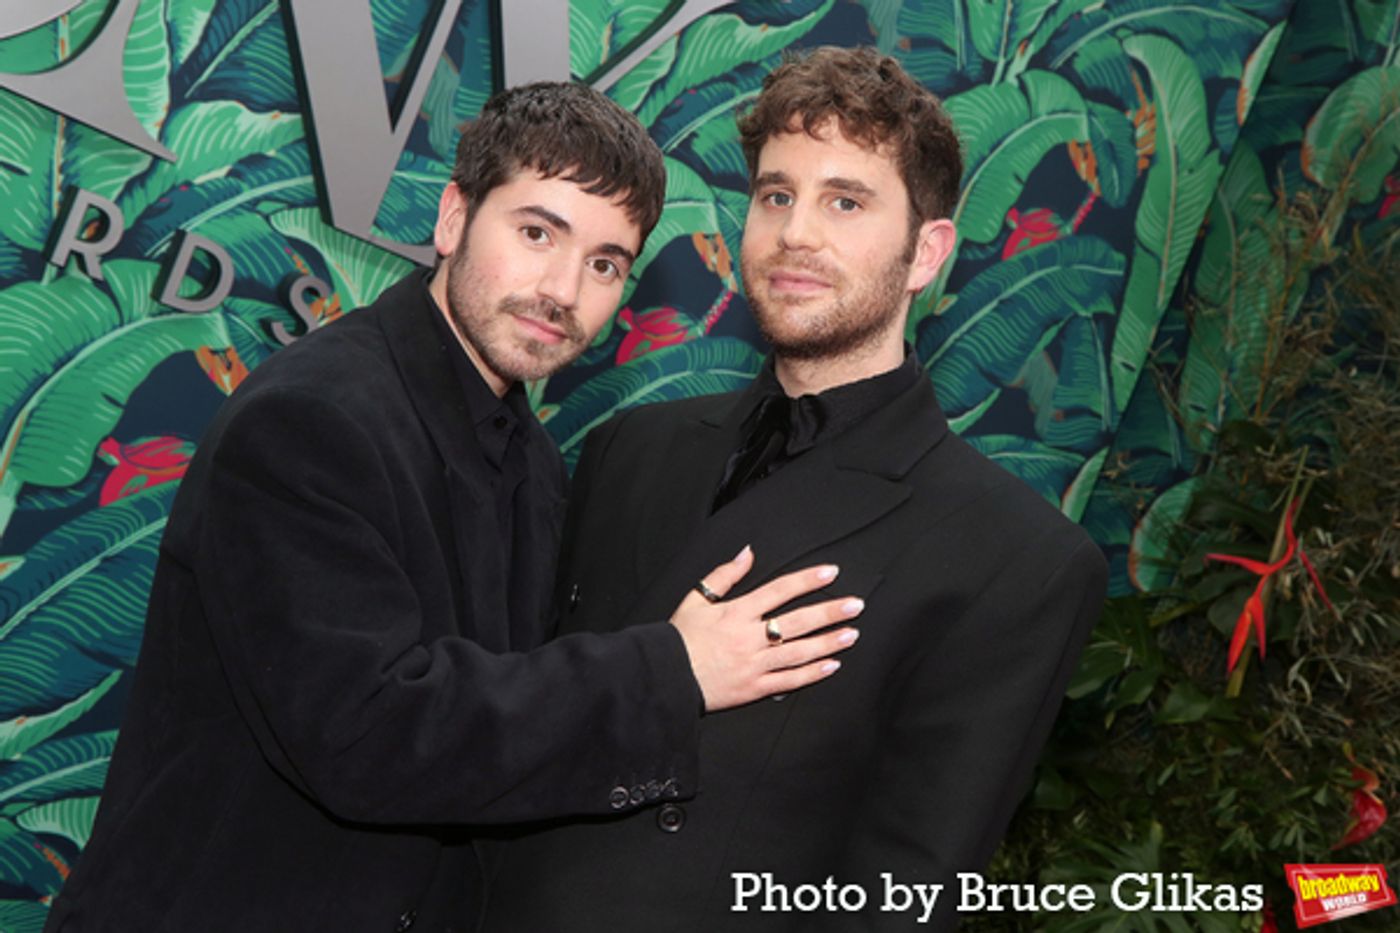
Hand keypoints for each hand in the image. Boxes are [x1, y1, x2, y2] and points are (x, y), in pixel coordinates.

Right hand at [669, 546, 862, 710]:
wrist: (665, 678)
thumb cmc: (679, 639)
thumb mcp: (695, 600)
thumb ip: (723, 575)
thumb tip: (747, 552)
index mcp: (737, 612)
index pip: (779, 590)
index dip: (807, 580)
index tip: (831, 573)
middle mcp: (749, 637)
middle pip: (798, 621)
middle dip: (830, 612)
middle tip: (856, 605)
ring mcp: (754, 664)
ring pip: (799, 652)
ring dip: (829, 642)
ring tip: (852, 634)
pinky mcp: (754, 689)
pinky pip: (789, 681)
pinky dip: (812, 674)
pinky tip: (831, 665)